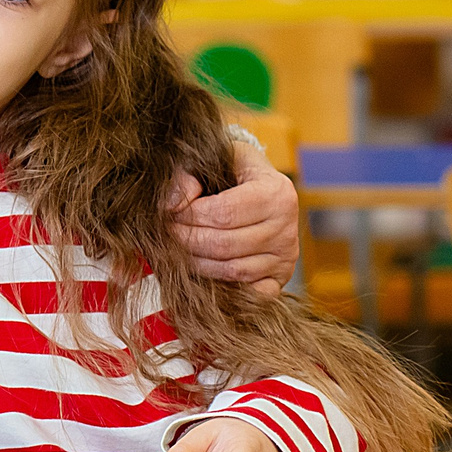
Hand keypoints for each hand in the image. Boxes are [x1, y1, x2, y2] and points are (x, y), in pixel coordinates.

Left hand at [166, 145, 298, 293]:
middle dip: (186, 240)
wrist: (260, 186)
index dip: (188, 215)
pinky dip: (224, 285)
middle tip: (164, 232)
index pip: (223, 213)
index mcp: (276, 193)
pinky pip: (251, 292)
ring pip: (232, 270)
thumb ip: (188, 174)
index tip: (167, 211)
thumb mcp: (215, 159)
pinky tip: (202, 267)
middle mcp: (287, 227)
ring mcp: (286, 255)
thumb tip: (170, 203)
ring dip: (196, 262)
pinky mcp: (281, 276)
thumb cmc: (233, 171)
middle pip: (225, 245)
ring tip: (176, 248)